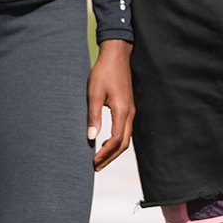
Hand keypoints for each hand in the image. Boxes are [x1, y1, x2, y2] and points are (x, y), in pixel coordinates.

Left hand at [88, 39, 134, 169]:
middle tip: (96, 166)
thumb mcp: (94, 93)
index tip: (93, 162)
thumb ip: (93, 116)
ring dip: (113, 150)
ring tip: (100, 158)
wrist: (116, 56)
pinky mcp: (128, 107)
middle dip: (110, 157)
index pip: (116, 141)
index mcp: (123, 112)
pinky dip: (117, 141)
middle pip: (123, 144)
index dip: (105, 154)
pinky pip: (125, 130)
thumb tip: (91, 138)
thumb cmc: (103, 73)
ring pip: (126, 138)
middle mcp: (130, 114)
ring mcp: (131, 111)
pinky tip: (106, 141)